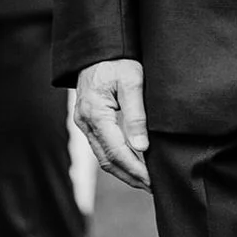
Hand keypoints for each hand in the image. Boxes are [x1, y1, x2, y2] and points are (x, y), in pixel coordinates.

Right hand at [74, 59, 151, 189]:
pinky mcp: (87, 122)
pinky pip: (101, 147)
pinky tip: (133, 163)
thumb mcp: (133, 81)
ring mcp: (83, 124)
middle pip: (107, 160)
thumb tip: (142, 146)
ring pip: (102, 157)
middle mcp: (85, 123)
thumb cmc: (118, 61)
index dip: (135, 169)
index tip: (153, 180)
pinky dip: (117, 159)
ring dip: (123, 171)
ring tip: (145, 181)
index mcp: (95, 114)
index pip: (116, 152)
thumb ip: (136, 114)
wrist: (99, 48)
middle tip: (152, 187)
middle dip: (130, 176)